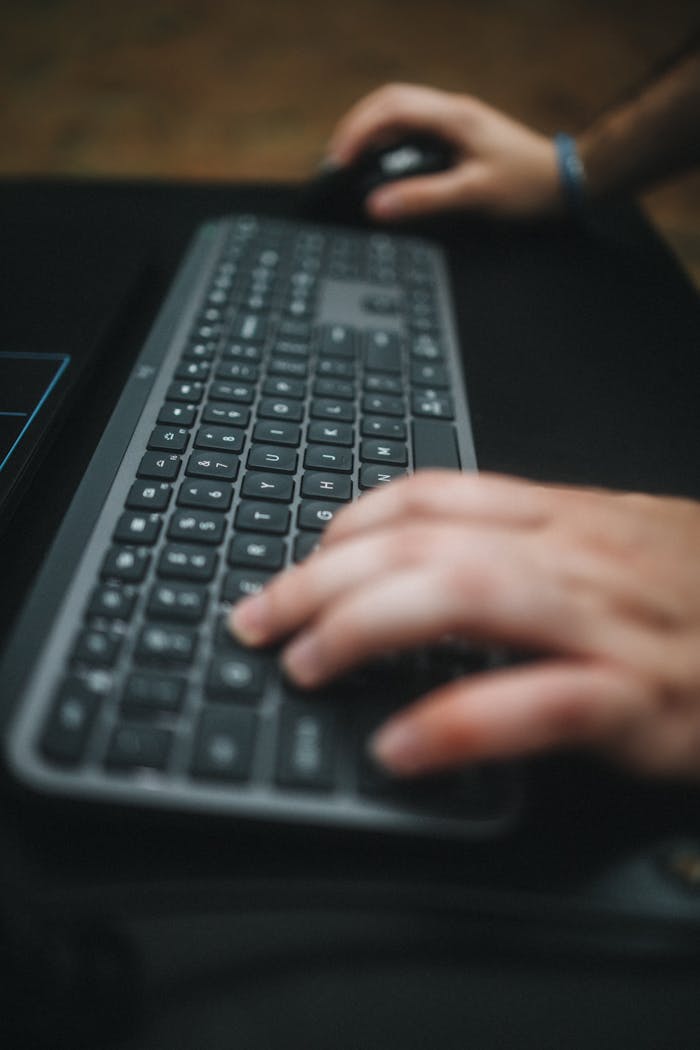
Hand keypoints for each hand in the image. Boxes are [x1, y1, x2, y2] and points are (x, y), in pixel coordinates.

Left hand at [230, 471, 699, 779]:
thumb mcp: (618, 542)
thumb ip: (528, 545)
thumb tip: (425, 564)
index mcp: (566, 518)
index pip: (433, 494)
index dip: (348, 523)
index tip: (302, 559)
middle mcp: (577, 555)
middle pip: (424, 541)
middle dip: (322, 578)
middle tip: (259, 621)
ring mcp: (610, 625)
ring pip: (467, 597)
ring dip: (366, 628)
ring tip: (305, 666)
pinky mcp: (646, 702)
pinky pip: (537, 704)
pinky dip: (457, 723)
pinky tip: (399, 748)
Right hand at [325, 83, 561, 220]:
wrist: (567, 182)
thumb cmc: (527, 186)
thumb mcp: (473, 195)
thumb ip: (423, 199)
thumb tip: (376, 205)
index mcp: (452, 117)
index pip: (390, 108)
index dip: (357, 132)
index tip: (339, 161)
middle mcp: (451, 111)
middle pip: (389, 102)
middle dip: (357, 127)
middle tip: (337, 160)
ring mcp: (455, 121)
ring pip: (400, 112)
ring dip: (372, 132)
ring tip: (352, 161)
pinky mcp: (459, 136)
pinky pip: (414, 129)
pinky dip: (390, 142)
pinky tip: (385, 165)